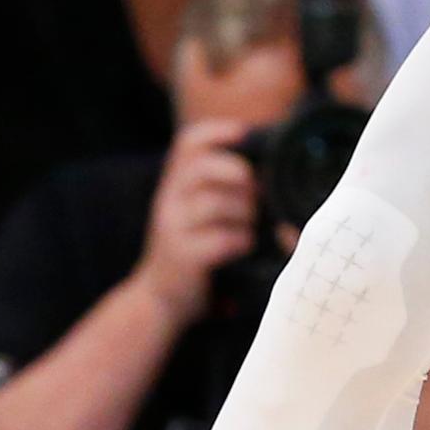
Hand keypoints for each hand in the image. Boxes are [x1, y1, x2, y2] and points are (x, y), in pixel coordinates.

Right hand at [134, 119, 260, 321]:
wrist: (160, 299)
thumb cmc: (192, 251)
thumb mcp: (198, 213)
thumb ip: (222, 190)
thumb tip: (268, 175)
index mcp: (176, 184)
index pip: (189, 142)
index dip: (218, 131)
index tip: (245, 133)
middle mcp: (169, 200)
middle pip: (203, 167)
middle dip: (238, 175)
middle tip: (256, 193)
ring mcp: (173, 227)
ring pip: (216, 204)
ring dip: (245, 213)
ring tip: (250, 226)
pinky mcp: (183, 255)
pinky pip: (222, 239)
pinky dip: (241, 241)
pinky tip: (243, 248)